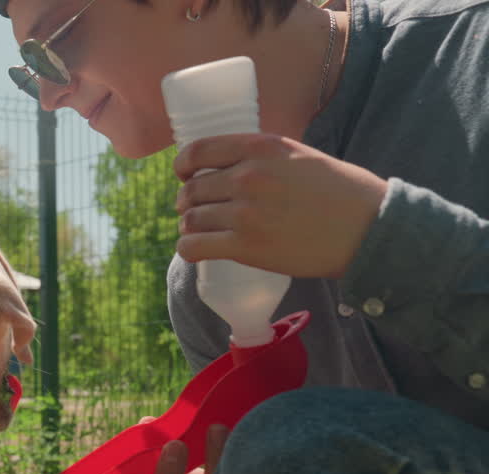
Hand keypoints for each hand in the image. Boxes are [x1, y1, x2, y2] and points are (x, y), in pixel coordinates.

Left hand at [173, 133, 387, 278]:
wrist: (366, 227)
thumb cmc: (338, 191)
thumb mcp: (298, 155)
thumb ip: (261, 157)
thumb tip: (228, 167)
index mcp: (260, 148)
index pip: (198, 151)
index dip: (182, 165)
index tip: (184, 175)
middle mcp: (248, 176)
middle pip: (191, 189)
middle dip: (186, 201)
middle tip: (194, 210)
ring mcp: (245, 212)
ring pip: (190, 218)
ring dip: (188, 225)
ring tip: (197, 230)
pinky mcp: (246, 246)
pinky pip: (194, 247)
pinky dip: (188, 248)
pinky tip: (194, 249)